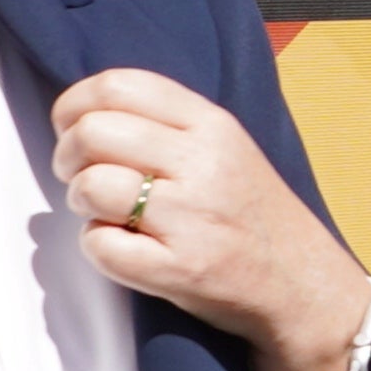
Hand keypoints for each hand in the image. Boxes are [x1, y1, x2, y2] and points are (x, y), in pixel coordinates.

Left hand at [48, 68, 370, 370]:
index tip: (73, 128)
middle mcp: (204, 163)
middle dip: (67, 156)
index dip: (74, 105)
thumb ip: (167, 123)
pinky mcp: (180, 268)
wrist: (303, 285)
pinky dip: (99, 248)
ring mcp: (192, 217)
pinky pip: (100, 246)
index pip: (118, 86)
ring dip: (81, 203)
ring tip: (107, 214)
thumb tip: (85, 114)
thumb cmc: (250, 214)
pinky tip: (126, 249)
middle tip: (80, 177)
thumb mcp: (226, 148)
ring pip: (90, 186)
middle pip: (92, 132)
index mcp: (212, 125)